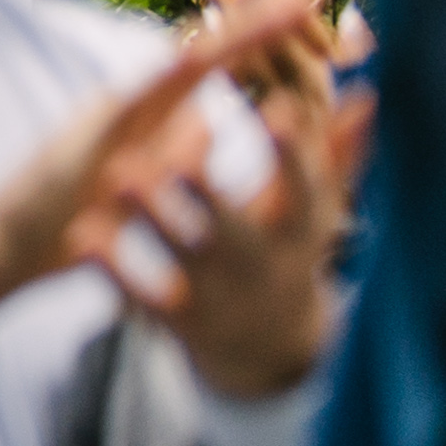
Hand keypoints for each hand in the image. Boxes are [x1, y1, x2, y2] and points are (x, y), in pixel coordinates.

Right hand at [0, 0, 320, 326]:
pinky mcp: (93, 135)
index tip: (300, 13)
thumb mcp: (136, 186)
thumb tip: (207, 123)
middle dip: (259, 20)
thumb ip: (170, 152)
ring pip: (185, 64)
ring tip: (290, 6)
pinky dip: (179, 69)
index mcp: (145, 119)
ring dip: (241, 32)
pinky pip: (144, 100)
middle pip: (205, 53)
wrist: (0, 246)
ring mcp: (110, 115)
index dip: (253, 39)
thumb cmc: (65, 222)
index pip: (208, 68)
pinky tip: (210, 44)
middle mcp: (128, 105)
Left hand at [133, 0, 361, 402]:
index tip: (282, 107)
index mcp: (299, 234)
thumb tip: (364, 95)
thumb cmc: (287, 254)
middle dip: (207, 193)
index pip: (303, 191)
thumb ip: (335, 158)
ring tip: (119, 176)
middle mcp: (261, 266)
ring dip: (153, 220)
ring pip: (182, 259)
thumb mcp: (315, 215)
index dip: (294, 154)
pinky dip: (114, 270)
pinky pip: (141, 295)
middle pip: (235, 229)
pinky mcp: (178, 321)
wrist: (267, 350)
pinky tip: (81, 238)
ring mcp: (219, 296)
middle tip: (176, 154)